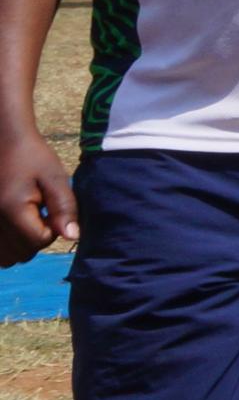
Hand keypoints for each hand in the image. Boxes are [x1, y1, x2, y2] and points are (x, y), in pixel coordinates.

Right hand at [0, 130, 75, 266]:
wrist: (2, 142)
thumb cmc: (32, 157)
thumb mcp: (54, 178)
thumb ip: (64, 207)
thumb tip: (72, 237)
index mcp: (11, 210)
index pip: (37, 242)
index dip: (52, 231)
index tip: (52, 212)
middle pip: (20, 254)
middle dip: (35, 241)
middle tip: (39, 216)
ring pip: (4, 257)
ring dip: (19, 246)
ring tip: (25, 220)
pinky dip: (5, 245)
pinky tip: (12, 225)